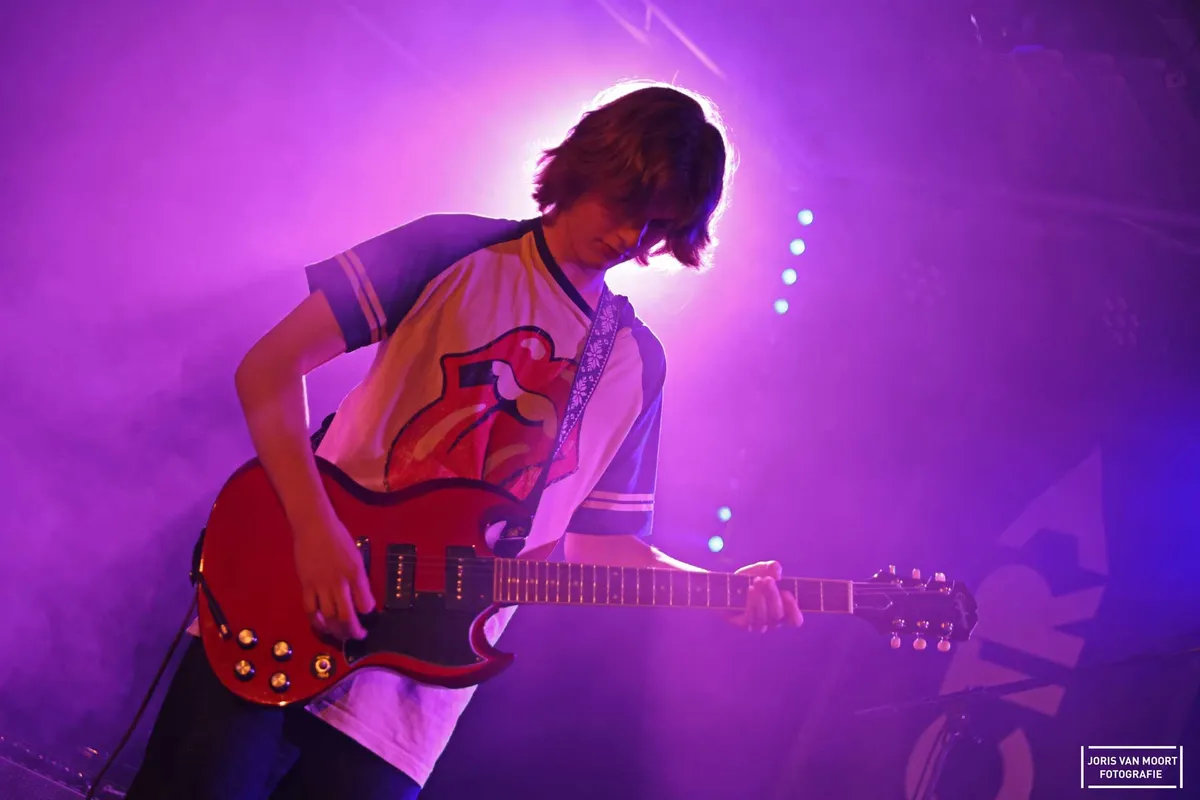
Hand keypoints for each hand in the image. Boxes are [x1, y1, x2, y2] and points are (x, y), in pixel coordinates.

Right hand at [292, 512, 374, 639]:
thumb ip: (359, 579)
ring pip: (328, 617)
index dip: (368, 614)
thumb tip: (362, 600)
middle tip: (357, 636)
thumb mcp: (356, 556)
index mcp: (355, 573)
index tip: (367, 616)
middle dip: (353, 631)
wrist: (314, 526)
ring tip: (341, 635)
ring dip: (336, 631)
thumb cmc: (338, 538)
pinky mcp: (306, 585)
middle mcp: (339, 582)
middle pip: (346, 616)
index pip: (365, 604)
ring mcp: (321, 585)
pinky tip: (322, 626)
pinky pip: (310, 610)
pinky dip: (317, 622)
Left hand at [727, 561, 802, 632]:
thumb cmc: (748, 580)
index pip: (795, 620)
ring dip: (762, 598)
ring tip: (757, 582)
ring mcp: (758, 625)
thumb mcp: (759, 570)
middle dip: (774, 596)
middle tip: (768, 580)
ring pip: (764, 617)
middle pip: (778, 615)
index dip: (794, 610)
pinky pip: (751, 618)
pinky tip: (750, 589)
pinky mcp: (744, 625)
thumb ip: (770, 568)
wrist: (725, 588)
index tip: (787, 593)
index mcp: (782, 610)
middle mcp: (772, 621)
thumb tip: (777, 569)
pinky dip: (752, 602)